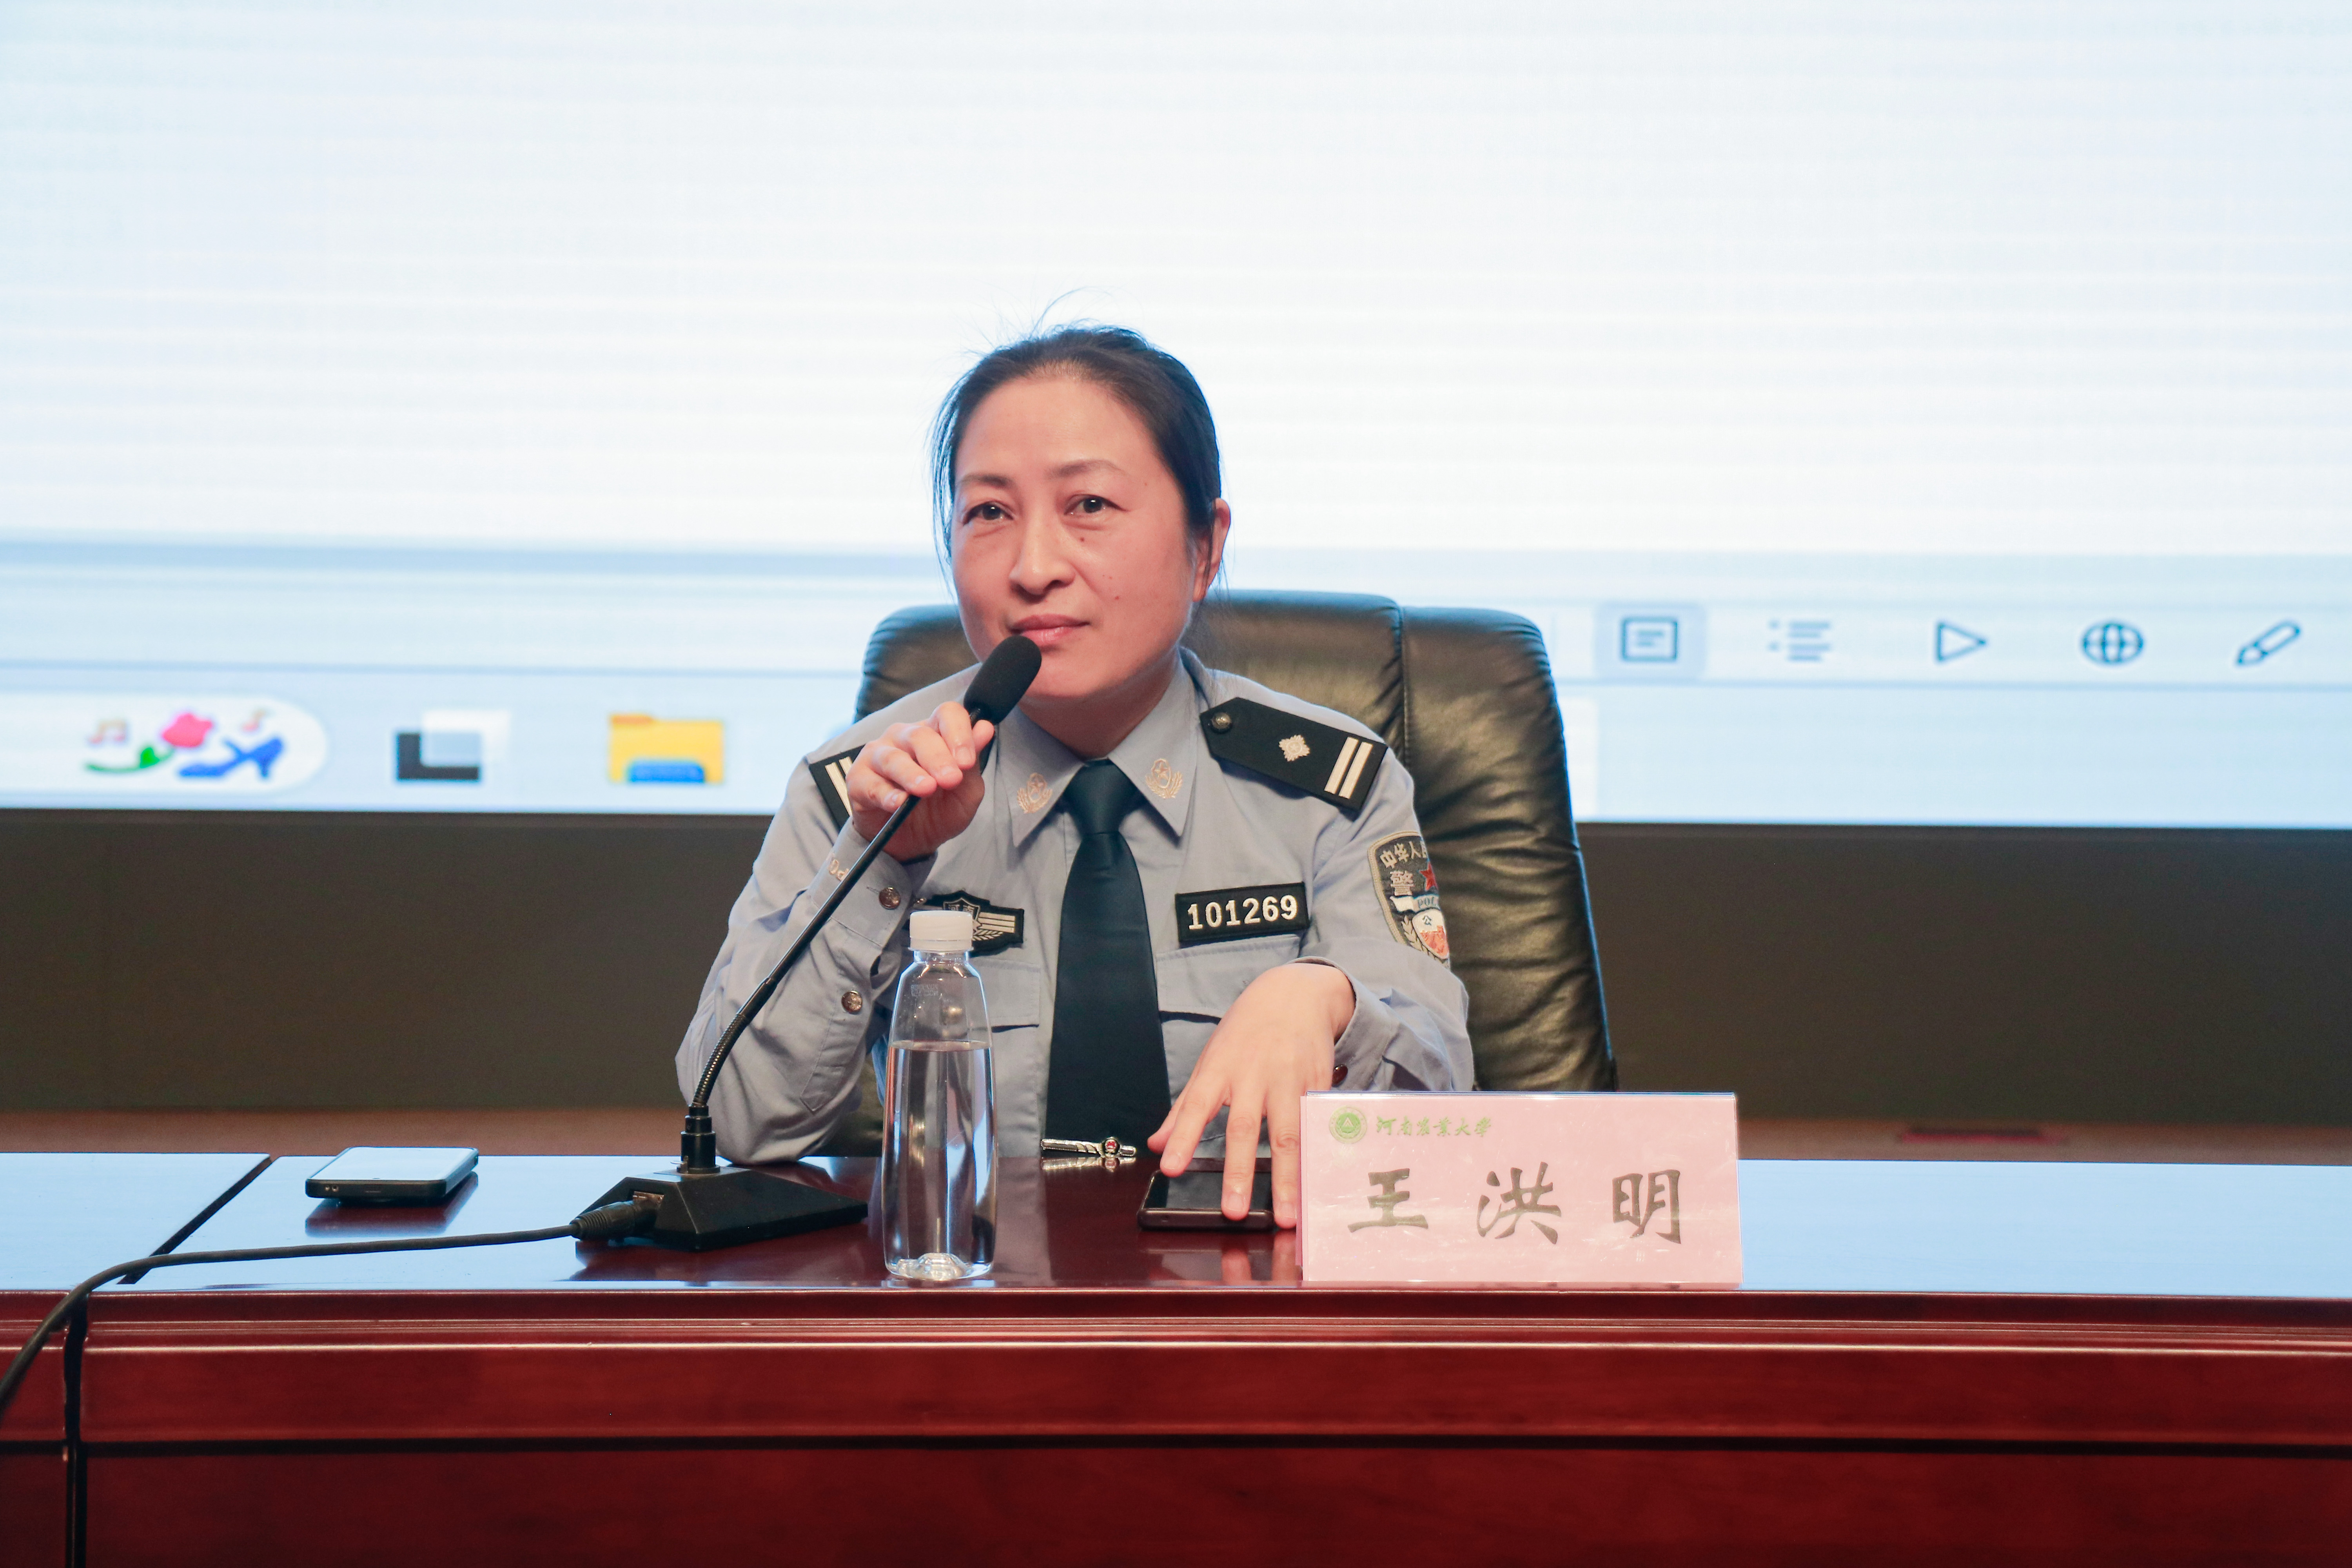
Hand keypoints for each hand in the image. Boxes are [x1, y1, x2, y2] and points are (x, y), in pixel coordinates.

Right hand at [846, 702, 996, 861]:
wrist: (912, 842)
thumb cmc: (939, 810)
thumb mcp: (965, 792)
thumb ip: (973, 763)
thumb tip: (985, 729)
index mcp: (934, 733)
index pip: (947, 714)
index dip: (958, 733)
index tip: (967, 761)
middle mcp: (904, 737)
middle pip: (920, 735)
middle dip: (939, 758)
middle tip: (951, 780)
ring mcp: (878, 755)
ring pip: (893, 757)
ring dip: (912, 774)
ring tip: (926, 789)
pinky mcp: (858, 779)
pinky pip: (871, 783)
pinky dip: (886, 794)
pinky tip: (898, 803)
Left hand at [1149, 961, 1354, 1227]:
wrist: (1293, 995)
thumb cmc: (1245, 1034)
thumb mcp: (1209, 1062)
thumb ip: (1184, 1109)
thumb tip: (1156, 1144)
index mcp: (1220, 1069)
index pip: (1196, 1106)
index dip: (1184, 1137)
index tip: (1171, 1168)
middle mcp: (1254, 1076)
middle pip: (1245, 1127)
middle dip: (1239, 1172)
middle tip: (1234, 1211)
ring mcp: (1290, 1081)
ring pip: (1289, 1134)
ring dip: (1288, 1178)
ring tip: (1287, 1215)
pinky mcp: (1319, 1085)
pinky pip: (1319, 1128)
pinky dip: (1320, 1159)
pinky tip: (1322, 1187)